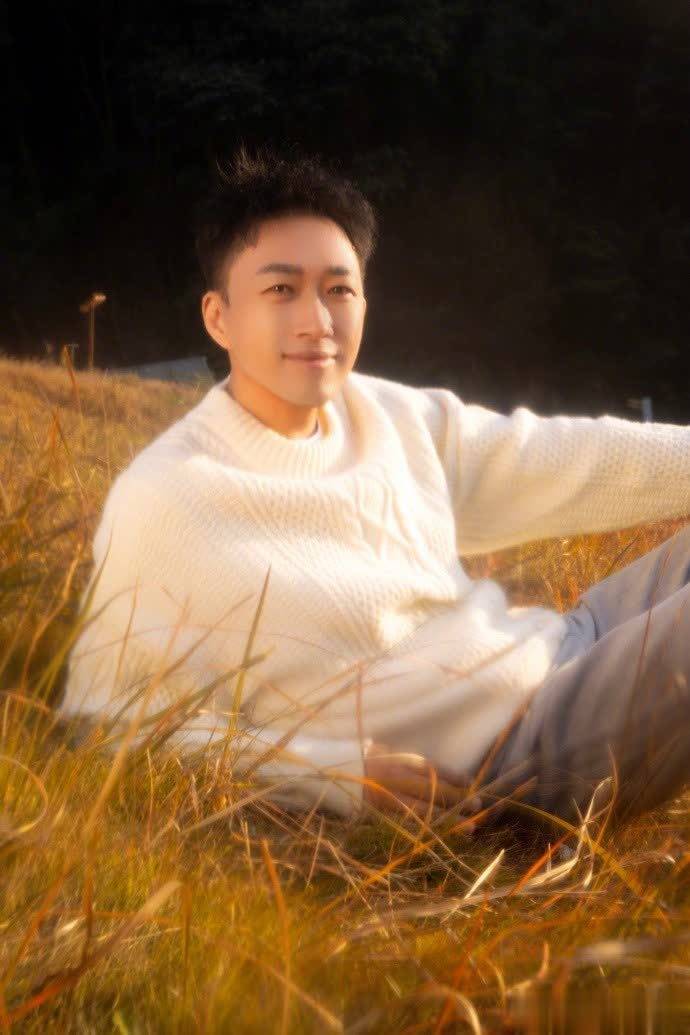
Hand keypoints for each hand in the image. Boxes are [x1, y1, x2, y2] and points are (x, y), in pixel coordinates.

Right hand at [363, 740, 481, 826]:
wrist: (334, 774)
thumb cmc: (361, 761)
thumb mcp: (383, 751)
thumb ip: (405, 760)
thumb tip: (429, 769)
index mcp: (400, 761)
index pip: (433, 768)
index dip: (453, 776)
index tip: (470, 782)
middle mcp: (399, 779)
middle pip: (434, 790)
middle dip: (458, 799)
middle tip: (478, 806)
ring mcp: (391, 798)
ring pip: (426, 811)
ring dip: (450, 821)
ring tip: (470, 829)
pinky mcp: (384, 815)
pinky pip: (411, 825)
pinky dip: (429, 831)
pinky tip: (442, 837)